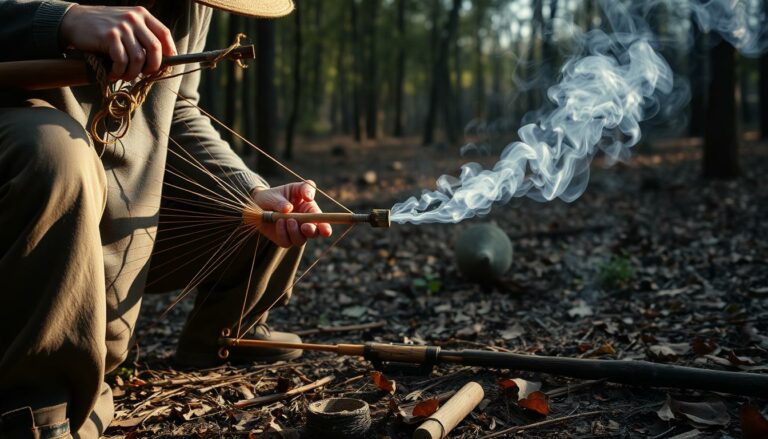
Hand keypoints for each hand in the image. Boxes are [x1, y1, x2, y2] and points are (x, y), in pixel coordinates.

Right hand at [60, 5, 176, 81]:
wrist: (74, 21)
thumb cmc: (104, 27)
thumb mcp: (126, 23)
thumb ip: (142, 35)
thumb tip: (161, 61)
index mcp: (142, 14)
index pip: (164, 34)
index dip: (169, 52)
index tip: (166, 65)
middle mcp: (134, 18)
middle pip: (155, 49)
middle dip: (153, 67)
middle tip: (144, 74)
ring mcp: (122, 27)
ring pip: (138, 59)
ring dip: (133, 73)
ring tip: (124, 75)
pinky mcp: (109, 36)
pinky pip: (122, 61)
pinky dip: (119, 72)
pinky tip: (113, 73)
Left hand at [251, 181, 332, 247]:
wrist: (257, 204)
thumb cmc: (276, 194)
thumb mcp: (290, 187)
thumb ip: (302, 189)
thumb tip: (308, 198)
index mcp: (310, 211)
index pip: (322, 222)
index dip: (325, 228)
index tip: (325, 231)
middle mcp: (304, 224)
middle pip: (314, 234)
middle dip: (311, 231)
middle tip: (304, 226)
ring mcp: (294, 233)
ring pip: (300, 240)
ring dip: (294, 231)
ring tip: (285, 219)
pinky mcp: (283, 239)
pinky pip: (286, 242)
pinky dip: (283, 233)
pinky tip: (278, 222)